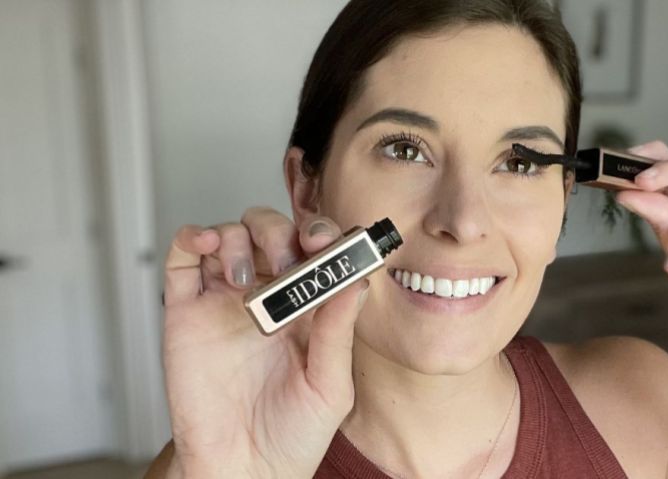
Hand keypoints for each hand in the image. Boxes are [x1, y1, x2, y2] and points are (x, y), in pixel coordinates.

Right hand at [161, 207, 367, 476]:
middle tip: (289, 257)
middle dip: (282, 232)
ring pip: (231, 236)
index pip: (316, 253)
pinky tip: (207, 242)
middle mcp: (267, 298)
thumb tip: (355, 280)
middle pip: (272, 233)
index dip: (322, 235)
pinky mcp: (186, 311)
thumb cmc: (292, 436)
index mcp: (309, 309)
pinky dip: (192, 237)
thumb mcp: (330, 386)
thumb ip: (338, 332)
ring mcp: (225, 300)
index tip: (329, 240)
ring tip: (248, 279)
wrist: (243, 471)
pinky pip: (182, 260)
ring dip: (241, 238)